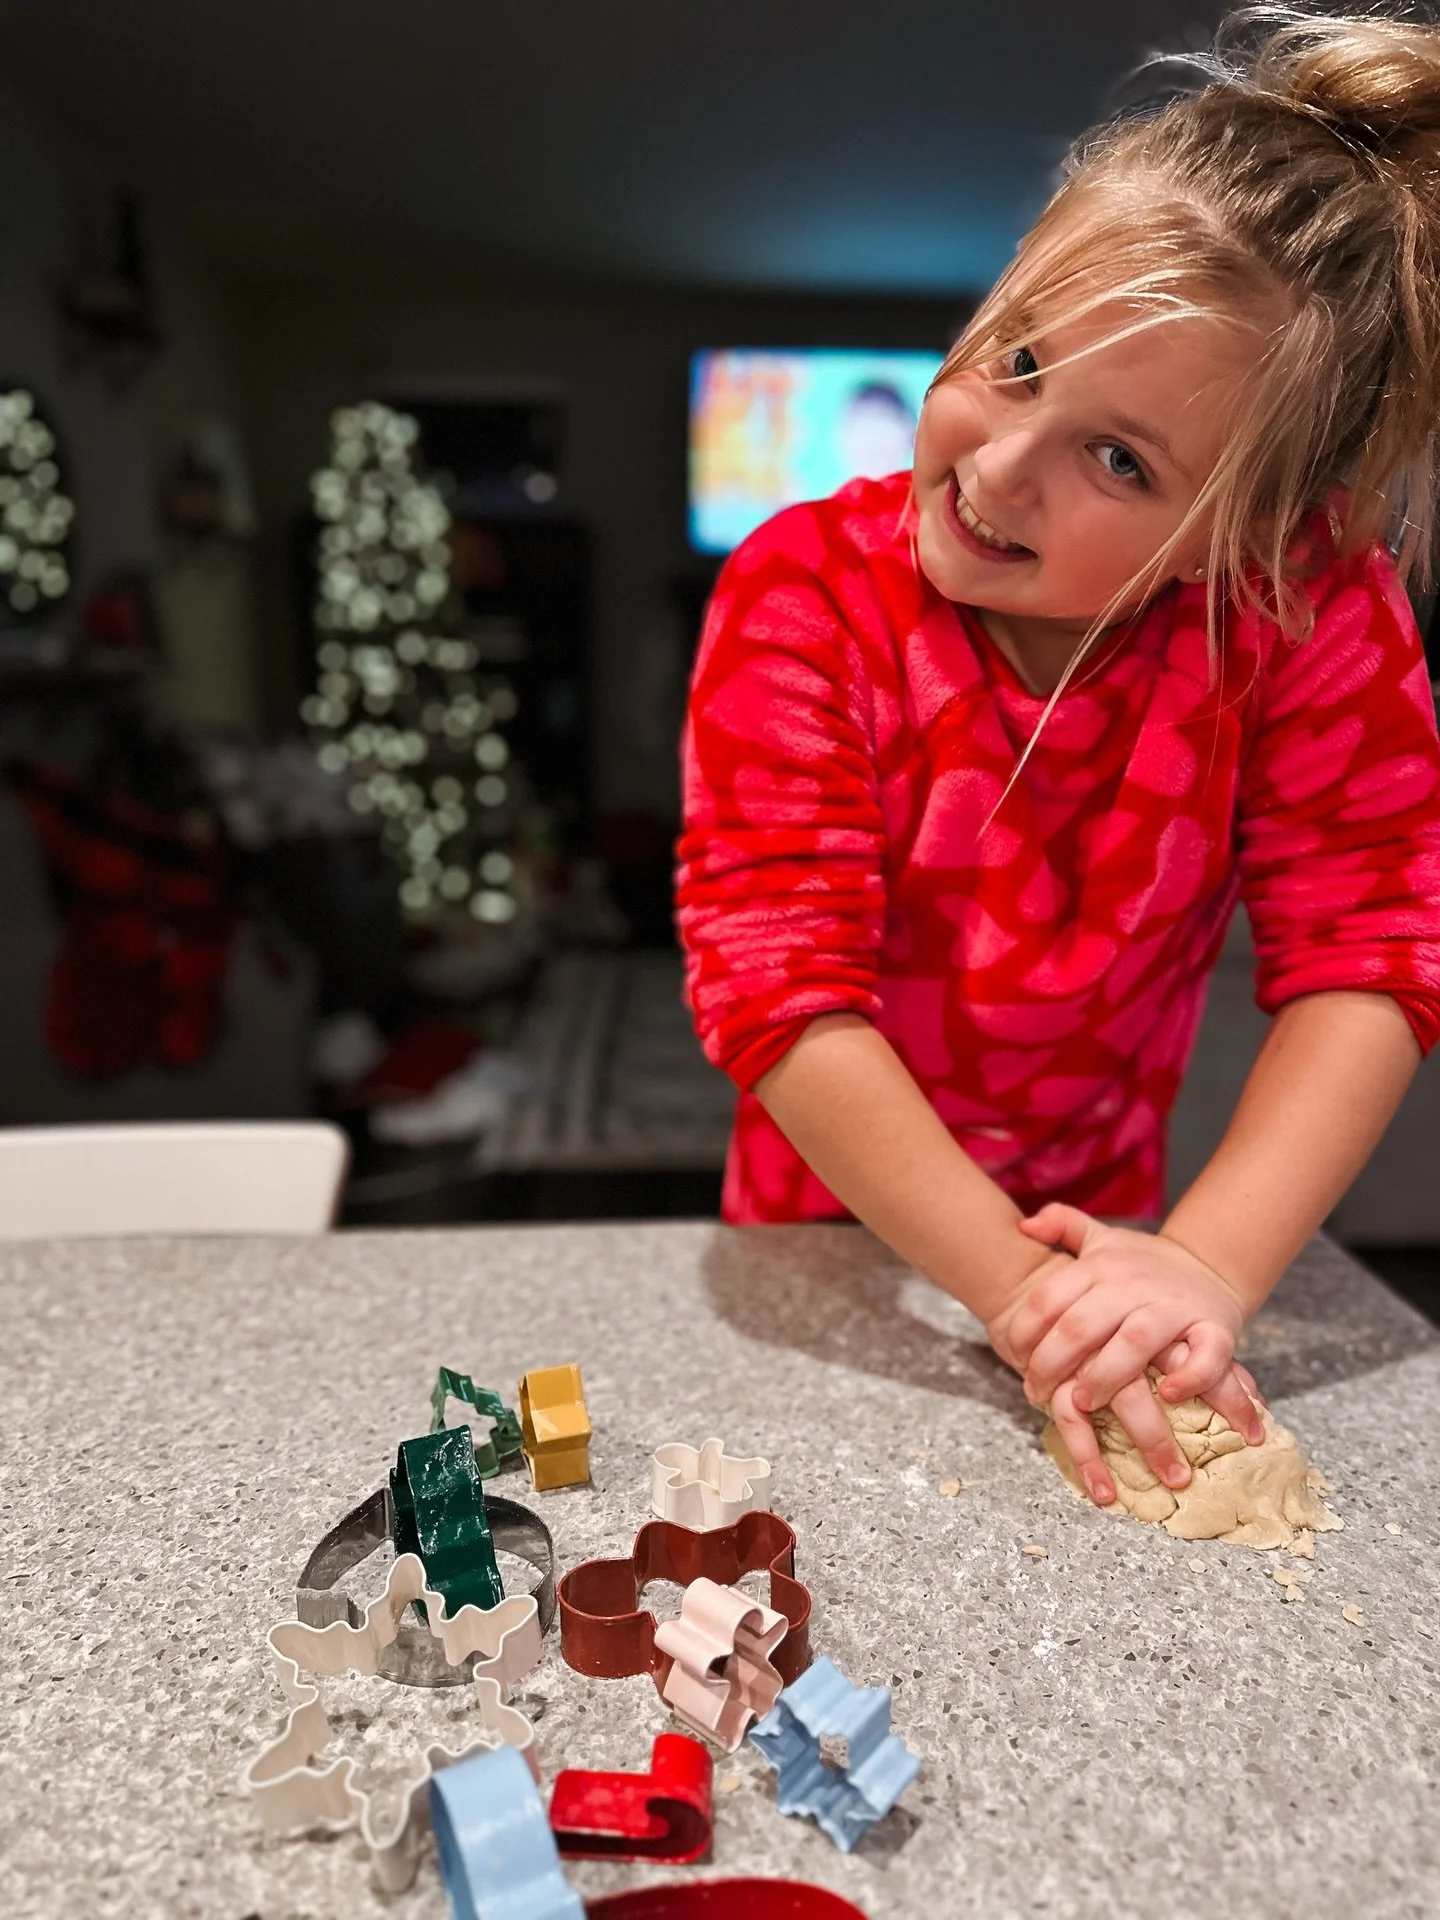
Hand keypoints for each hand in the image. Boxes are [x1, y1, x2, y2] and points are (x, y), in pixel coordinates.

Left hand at [990, 1204, 1263, 1504]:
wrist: (1211, 1266)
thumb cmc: (1143, 1264)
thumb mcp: (1102, 1238)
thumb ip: (1062, 1225)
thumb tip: (1025, 1226)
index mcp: (1101, 1265)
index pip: (1050, 1297)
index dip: (1024, 1331)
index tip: (1012, 1357)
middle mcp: (1134, 1284)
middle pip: (1083, 1325)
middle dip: (1052, 1364)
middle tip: (1036, 1392)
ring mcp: (1175, 1306)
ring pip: (1134, 1343)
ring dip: (1104, 1376)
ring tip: (1082, 1402)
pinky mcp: (1216, 1328)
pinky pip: (1207, 1355)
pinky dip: (1190, 1377)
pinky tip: (1168, 1395)